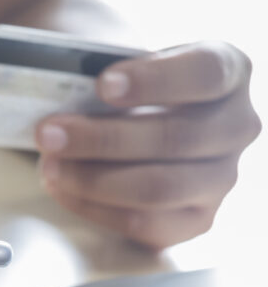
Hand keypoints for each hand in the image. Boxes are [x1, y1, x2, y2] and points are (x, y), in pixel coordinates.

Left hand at [35, 41, 260, 248]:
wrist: (131, 120)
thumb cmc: (126, 86)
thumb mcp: (124, 64)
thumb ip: (106, 72)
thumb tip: (57, 91)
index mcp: (229, 70)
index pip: (206, 72)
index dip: (155, 79)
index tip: (102, 84)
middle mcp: (237, 125)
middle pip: (176, 138)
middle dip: (102, 138)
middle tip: (49, 133)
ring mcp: (222, 178)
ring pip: (159, 187)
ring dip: (93, 178)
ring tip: (49, 165)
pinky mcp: (197, 219)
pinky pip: (145, 223)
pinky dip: (94, 207)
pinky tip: (61, 189)